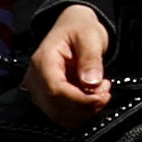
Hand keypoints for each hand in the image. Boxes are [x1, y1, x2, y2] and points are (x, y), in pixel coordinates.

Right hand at [27, 5, 115, 123]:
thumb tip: (92, 82)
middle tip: (105, 93)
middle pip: (55, 107)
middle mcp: (35, 79)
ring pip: (58, 115)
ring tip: (101, 92)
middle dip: (84, 107)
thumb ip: (90, 59)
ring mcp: (39, 90)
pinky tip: (92, 98)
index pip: (55, 90)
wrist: (72, 26)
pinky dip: (80, 112)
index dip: (79, 100)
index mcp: (43, 61)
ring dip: (84, 111)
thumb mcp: (90, 36)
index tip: (101, 97)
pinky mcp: (47, 98)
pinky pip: (61, 114)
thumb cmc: (79, 28)